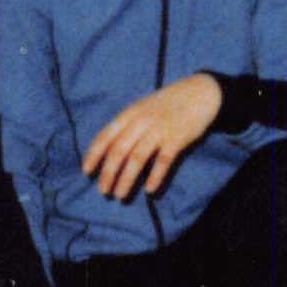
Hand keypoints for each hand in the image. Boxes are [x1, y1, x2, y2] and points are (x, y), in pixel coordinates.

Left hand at [82, 73, 222, 197]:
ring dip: (126, 179)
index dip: (94, 154)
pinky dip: (155, 176)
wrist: (201, 92)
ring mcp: (160, 129)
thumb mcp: (144, 107)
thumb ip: (128, 124)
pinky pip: (163, 161)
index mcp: (131, 113)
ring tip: (120, 195)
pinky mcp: (178, 138)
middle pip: (119, 150)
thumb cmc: (168, 103)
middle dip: (108, 173)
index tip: (86, 171)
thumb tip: (110, 150)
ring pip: (138, 158)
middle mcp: (142, 120)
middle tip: (103, 191)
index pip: (106, 135)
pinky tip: (149, 190)